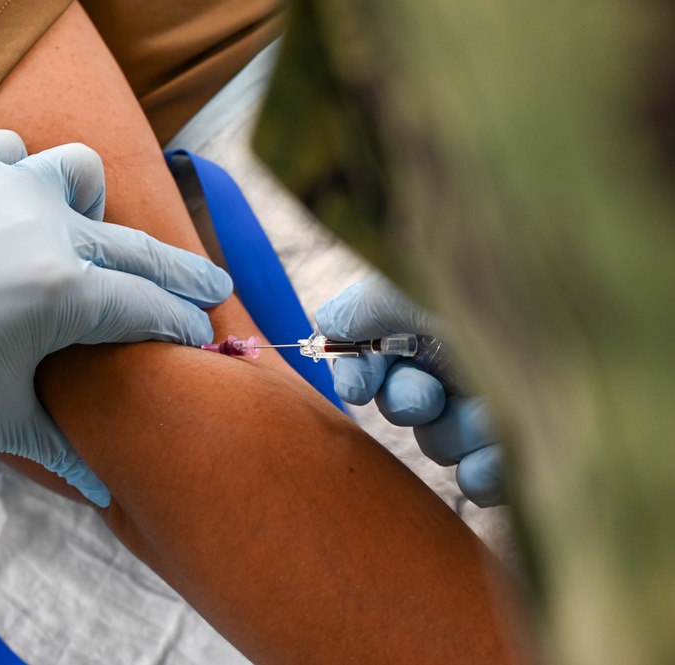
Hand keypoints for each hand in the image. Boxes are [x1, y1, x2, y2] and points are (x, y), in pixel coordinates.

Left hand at [0, 130, 232, 506]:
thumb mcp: (4, 419)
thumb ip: (64, 443)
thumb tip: (107, 492)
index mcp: (67, 294)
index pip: (149, 308)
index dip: (183, 325)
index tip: (205, 336)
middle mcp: (48, 231)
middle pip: (139, 249)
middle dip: (184, 274)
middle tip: (214, 289)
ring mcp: (6, 194)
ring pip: (79, 173)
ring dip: (92, 206)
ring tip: (87, 236)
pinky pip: (10, 153)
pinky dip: (21, 172)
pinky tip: (16, 203)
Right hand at [315, 274, 502, 505]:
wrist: (589, 335)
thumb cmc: (511, 305)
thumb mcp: (439, 296)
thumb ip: (371, 306)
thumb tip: (324, 327)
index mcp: (428, 336)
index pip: (372, 358)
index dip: (356, 372)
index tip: (354, 382)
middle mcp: (450, 377)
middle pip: (405, 404)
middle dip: (408, 401)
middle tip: (424, 397)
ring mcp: (480, 420)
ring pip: (443, 443)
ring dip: (458, 432)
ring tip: (491, 416)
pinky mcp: (514, 460)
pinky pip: (480, 478)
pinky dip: (485, 472)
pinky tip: (500, 460)